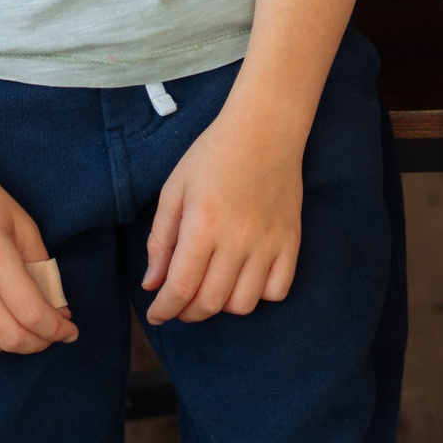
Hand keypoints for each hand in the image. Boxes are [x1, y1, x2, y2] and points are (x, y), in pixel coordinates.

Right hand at [0, 156, 76, 361]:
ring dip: (5, 345)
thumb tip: (58, 312)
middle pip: (10, 339)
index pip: (33, 315)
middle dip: (38, 342)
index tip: (70, 332)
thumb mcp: (21, 223)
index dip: (57, 331)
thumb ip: (42, 269)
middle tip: (48, 333)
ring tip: (14, 325)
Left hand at [142, 106, 304, 325]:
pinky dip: (258, 294)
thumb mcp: (175, 189)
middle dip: (187, 313)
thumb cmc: (213, 154)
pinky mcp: (291, 241)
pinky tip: (244, 278)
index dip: (164, 309)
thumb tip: (152, 284)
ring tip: (211, 287)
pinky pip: (277, 290)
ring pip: (243, 304)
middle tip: (178, 304)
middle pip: (210, 303)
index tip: (156, 314)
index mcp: (203, 224)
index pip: (181, 287)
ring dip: (221, 306)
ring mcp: (268, 242)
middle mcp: (237, 238)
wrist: (265, 128)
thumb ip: (161, 240)